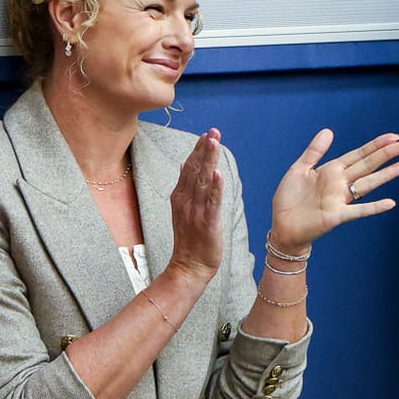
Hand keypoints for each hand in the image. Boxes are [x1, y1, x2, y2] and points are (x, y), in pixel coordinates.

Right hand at [168, 129, 224, 280]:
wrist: (188, 267)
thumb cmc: (189, 240)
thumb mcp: (182, 209)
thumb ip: (185, 186)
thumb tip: (185, 164)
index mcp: (180, 196)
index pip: (189, 167)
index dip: (198, 150)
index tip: (206, 134)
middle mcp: (186, 201)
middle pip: (195, 170)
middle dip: (204, 149)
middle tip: (213, 131)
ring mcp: (195, 211)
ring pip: (203, 181)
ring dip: (209, 161)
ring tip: (214, 142)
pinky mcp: (207, 223)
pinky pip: (211, 202)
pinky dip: (215, 187)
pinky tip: (218, 173)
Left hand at [269, 128, 398, 250]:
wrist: (282, 226)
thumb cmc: (290, 199)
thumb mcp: (299, 169)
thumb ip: (314, 151)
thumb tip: (328, 131)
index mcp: (331, 171)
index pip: (358, 155)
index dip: (375, 146)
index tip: (393, 137)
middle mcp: (339, 184)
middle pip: (367, 166)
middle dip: (385, 155)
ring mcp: (340, 200)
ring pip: (367, 184)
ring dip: (385, 176)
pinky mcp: (336, 216)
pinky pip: (358, 211)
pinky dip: (374, 207)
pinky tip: (389, 203)